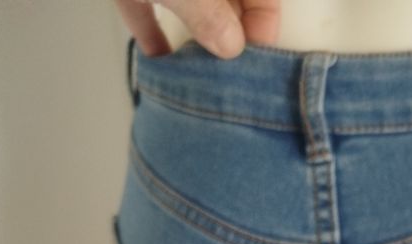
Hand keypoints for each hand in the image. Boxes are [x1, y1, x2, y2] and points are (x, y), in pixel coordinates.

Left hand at [111, 0, 279, 59]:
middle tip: (227, 68)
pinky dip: (152, 25)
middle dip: (229, 28)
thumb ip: (206, 12)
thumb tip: (231, 46)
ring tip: (199, 68)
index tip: (256, 52)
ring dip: (196, 29)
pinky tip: (158, 57)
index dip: (264, 18)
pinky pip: (147, 0)